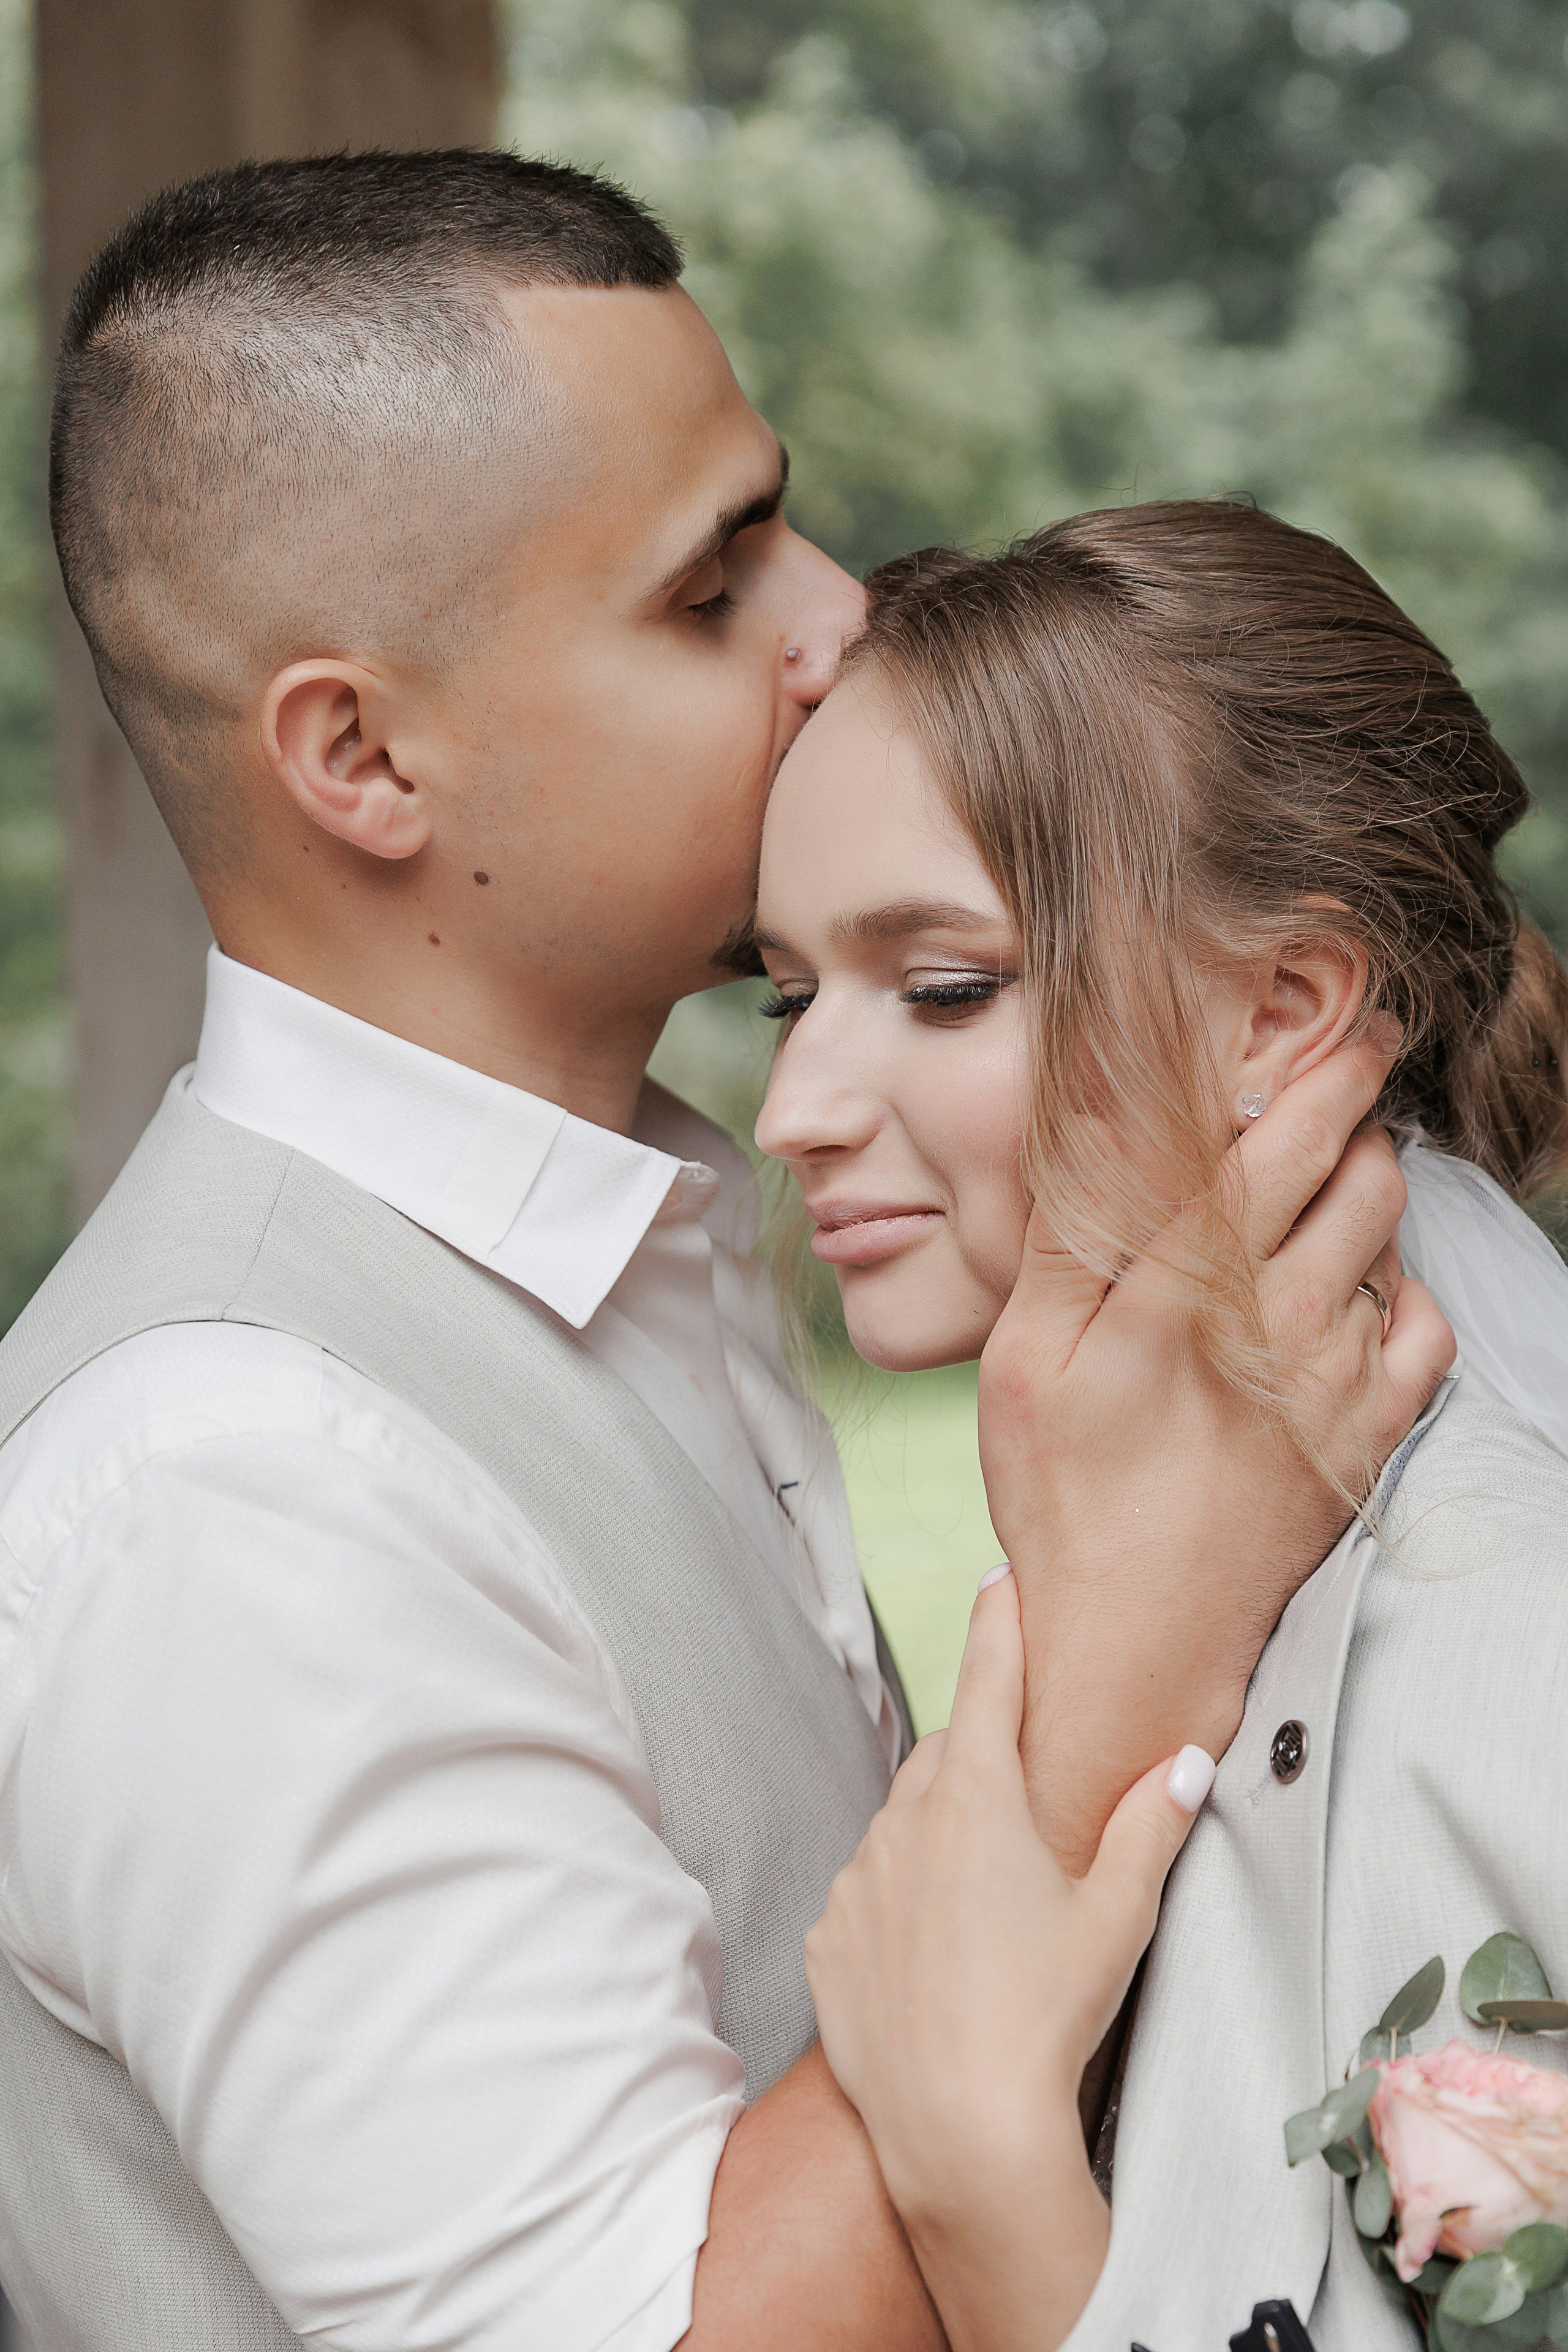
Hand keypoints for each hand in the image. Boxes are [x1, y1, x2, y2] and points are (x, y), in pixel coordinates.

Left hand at [806, 1570, 1207, 2351]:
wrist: (959, 2128)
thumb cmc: (1047, 2017)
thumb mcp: (1115, 1918)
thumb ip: (1151, 1828)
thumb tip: (1188, 1762)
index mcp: (976, 1801)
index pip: (989, 1682)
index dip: (998, 1626)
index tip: (999, 1580)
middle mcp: (903, 1825)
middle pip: (945, 1759)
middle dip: (980, 1762)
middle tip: (1024, 1804)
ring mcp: (857, 1883)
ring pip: (900, 1828)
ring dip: (936, 1838)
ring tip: (985, 1904)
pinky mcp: (827, 1942)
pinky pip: (863, 1896)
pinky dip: (895, 1904)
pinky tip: (936, 1953)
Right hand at [978, 1030, 1455, 1869]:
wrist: (1138, 1639)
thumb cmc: (1066, 1498)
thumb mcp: (1029, 1358)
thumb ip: (1072, 1234)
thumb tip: (1094, 1124)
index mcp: (1187, 1294)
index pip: (1282, 1146)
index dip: (1328, 1075)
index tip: (1353, 1030)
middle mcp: (1279, 1325)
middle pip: (1356, 1179)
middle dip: (1356, 1122)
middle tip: (1332, 1099)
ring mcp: (1337, 1383)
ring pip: (1389, 1243)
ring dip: (1366, 1202)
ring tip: (1318, 1204)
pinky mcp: (1370, 1436)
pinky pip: (1423, 1328)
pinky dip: (1400, 1293)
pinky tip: (1349, 1298)